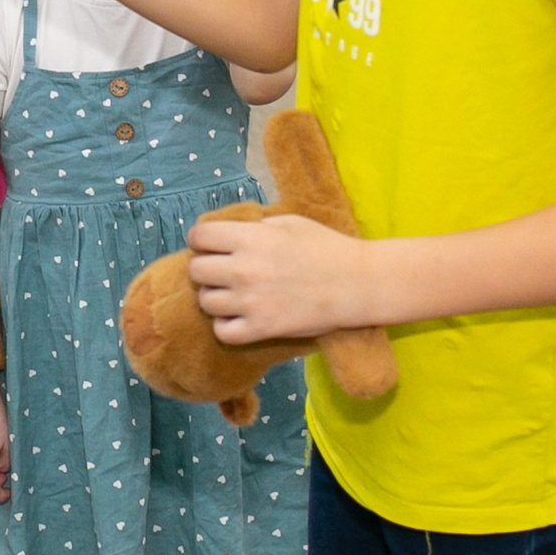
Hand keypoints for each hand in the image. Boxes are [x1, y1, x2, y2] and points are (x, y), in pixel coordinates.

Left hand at [184, 211, 373, 343]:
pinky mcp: (262, 329)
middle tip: (222, 271)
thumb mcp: (288, 222)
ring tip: (233, 295)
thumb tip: (228, 234)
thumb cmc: (327, 247)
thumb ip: (253, 228)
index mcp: (250, 238)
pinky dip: (226, 325)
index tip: (210, 246)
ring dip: (215, 297)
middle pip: (196, 270)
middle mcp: (244, 269)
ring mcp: (251, 302)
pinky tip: (239, 317)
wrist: (359, 284)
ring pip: (205, 301)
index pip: (197, 237)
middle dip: (206, 268)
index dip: (201, 241)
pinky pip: (222, 331)